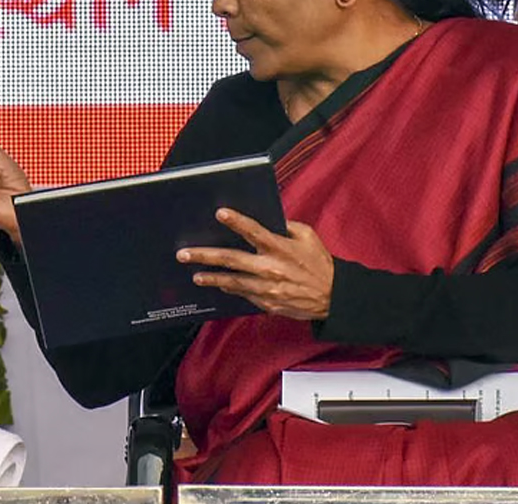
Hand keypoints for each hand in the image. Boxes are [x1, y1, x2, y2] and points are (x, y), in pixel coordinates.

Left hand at [177, 209, 334, 319]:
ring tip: (195, 274)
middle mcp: (270, 268)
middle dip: (205, 256)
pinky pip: (243, 295)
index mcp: (280, 248)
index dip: (236, 221)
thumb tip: (268, 219)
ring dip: (211, 278)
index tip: (219, 213)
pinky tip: (217, 284)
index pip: (253, 231)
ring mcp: (267, 289)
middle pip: (231, 260)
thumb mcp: (308, 237)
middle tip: (184, 254)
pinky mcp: (267, 304)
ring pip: (232, 282)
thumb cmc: (320, 264)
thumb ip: (286, 227)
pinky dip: (229, 289)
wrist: (334, 297)